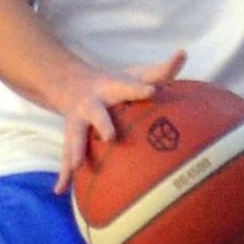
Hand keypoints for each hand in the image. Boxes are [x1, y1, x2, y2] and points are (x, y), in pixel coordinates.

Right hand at [55, 49, 186, 194]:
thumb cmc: (116, 83)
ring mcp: (79, 122)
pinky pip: (66, 157)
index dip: (140, 89)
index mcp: (112, 88)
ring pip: (76, 137)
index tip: (152, 91)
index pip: (128, 87)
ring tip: (77, 166)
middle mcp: (93, 105)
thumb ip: (162, 69)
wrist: (73, 84)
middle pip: (97, 114)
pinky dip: (63, 174)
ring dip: (75, 151)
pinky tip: (60, 190)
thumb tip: (184, 53)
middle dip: (103, 124)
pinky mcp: (71, 137)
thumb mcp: (137, 73)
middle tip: (110, 137)